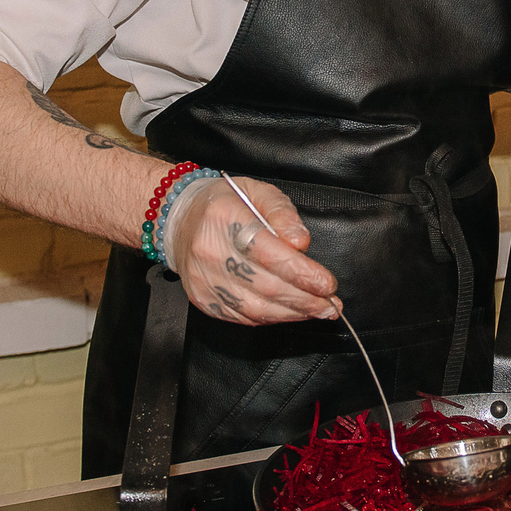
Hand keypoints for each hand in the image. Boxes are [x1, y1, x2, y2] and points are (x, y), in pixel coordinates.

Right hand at [168, 176, 340, 324]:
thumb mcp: (258, 191)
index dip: (302, 273)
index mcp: (226, 219)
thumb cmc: (225, 204)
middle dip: (305, 299)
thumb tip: (301, 243)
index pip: (270, 253)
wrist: (179, 220)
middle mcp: (210, 251)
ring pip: (254, 308)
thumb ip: (283, 213)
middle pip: (265, 286)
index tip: (327, 283)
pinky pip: (241, 317)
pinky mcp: (202, 299)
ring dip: (292, 313)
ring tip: (317, 311)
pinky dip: (271, 318)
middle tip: (331, 305)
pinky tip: (289, 313)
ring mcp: (204, 279)